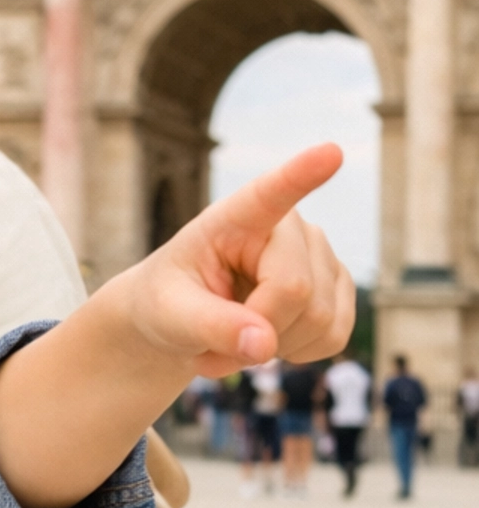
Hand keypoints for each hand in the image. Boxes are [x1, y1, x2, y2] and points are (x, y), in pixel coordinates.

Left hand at [0, 146, 353, 507]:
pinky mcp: (339, 288)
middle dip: (257, 334)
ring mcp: (321, 255)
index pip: (270, 193)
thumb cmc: (169, 304)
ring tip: (235, 340)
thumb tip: (264, 345)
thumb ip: (211, 326)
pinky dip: (297, 354)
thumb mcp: (171, 316)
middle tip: (211, 345)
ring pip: (321, 319)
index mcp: (235, 218)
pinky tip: (268, 341)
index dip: (301, 175)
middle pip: (297, 291)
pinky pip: (335, 336)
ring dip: (273, 349)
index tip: (330, 153)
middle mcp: (289, 227)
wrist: (183, 319)